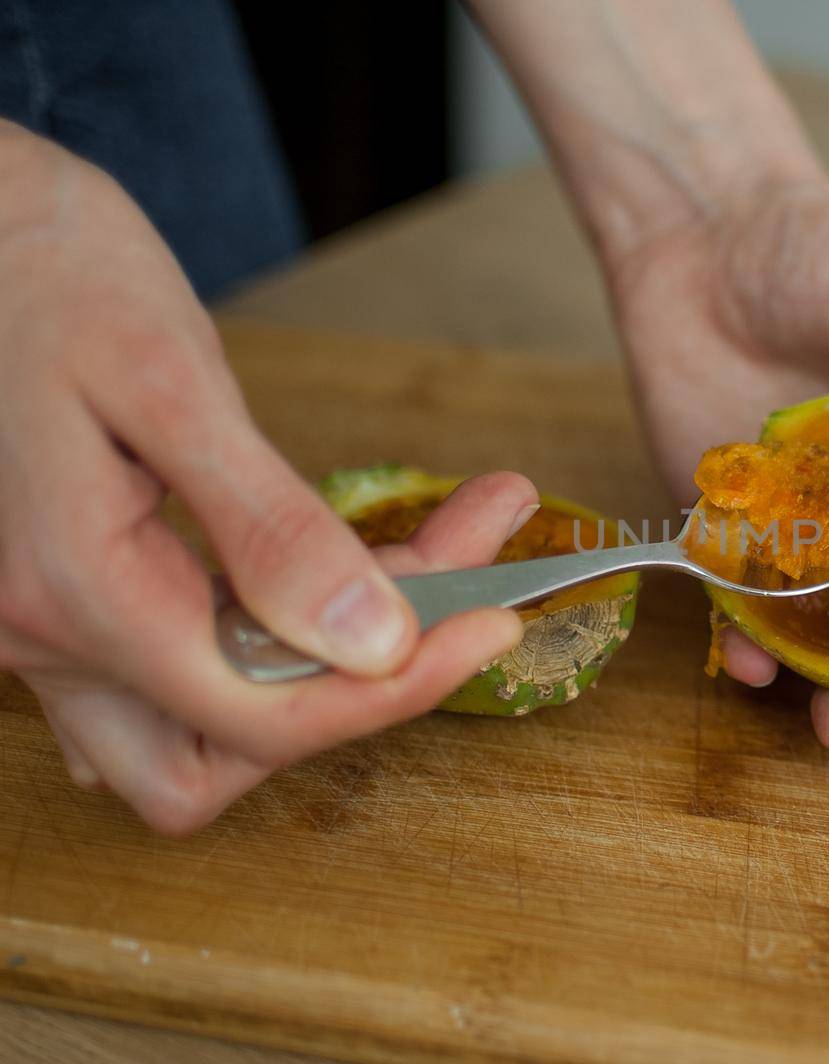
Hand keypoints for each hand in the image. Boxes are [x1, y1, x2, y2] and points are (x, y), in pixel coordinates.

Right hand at [0, 125, 534, 832]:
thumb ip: (268, 525)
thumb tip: (374, 641)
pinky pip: (169, 671)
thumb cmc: (48, 268)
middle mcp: (44, 633)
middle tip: (459, 598)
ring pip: (192, 727)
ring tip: (429, 556)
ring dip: (317, 674)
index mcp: (75, 588)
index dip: (393, 687)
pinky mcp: (62, 594)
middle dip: (349, 703)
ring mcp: (41, 624)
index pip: (261, 712)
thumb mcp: (170, 381)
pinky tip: (331, 575)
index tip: (493, 624)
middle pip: (215, 760)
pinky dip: (264, 645)